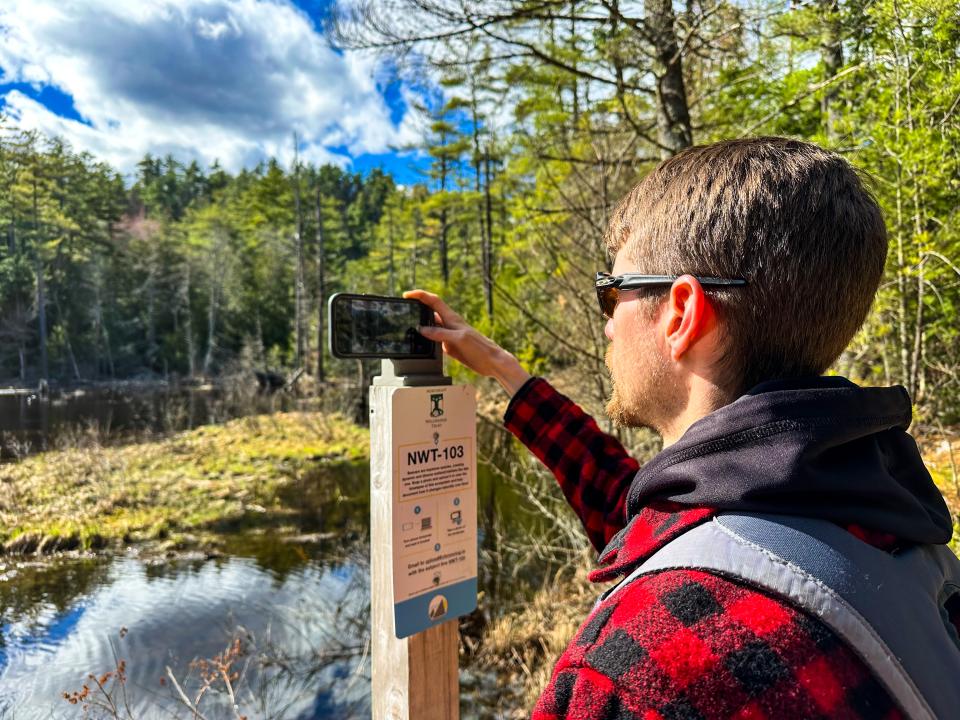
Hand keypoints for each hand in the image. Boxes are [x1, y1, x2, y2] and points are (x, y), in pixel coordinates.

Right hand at [403, 289, 531, 396]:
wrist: (491, 362)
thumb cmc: (480, 348)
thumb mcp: (459, 339)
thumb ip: (441, 333)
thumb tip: (423, 329)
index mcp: (452, 318)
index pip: (433, 301)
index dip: (420, 296)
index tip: (407, 295)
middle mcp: (449, 324)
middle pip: (430, 312)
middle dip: (417, 308)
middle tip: (404, 309)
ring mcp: (449, 335)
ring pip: (431, 326)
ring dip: (420, 324)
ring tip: (407, 326)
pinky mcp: (450, 346)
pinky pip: (434, 340)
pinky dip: (426, 340)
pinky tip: (420, 344)